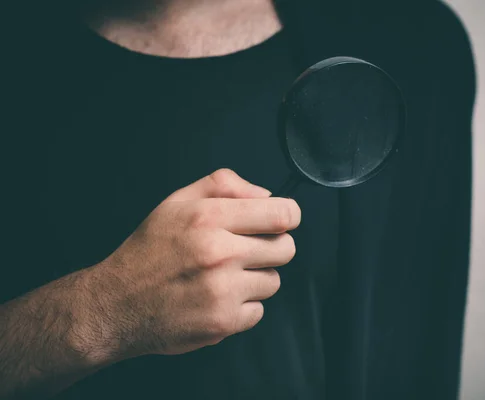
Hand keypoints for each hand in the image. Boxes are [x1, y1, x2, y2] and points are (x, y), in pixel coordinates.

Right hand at [80, 169, 300, 362]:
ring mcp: (223, 291)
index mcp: (209, 218)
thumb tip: (266, 196)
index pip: (282, 214)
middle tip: (246, 250)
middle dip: (272, 247)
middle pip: (286, 249)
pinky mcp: (223, 322)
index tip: (281, 221)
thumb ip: (224, 186)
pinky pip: (258, 311)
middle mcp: (219, 253)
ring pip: (273, 281)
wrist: (116, 304)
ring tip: (224, 276)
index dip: (288, 216)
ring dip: (255, 278)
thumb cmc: (149, 251)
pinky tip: (218, 298)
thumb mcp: (177, 202)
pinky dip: (243, 307)